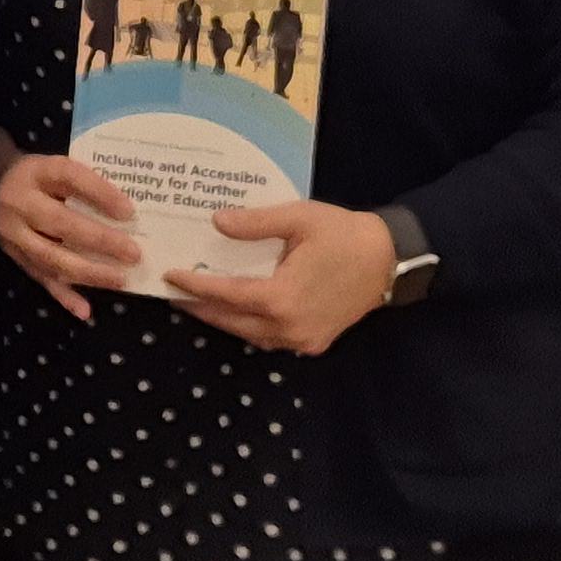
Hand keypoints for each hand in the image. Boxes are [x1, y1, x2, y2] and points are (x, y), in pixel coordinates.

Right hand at [0, 125, 139, 319]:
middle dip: (99, 240)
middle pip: (60, 223)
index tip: (128, 212)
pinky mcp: (12, 255)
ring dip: (88, 273)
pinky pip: (40, 278)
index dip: (99, 194)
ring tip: (120, 280)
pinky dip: (63, 296)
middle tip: (133, 254)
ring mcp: (13, 233)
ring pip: (51, 257)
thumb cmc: (37, 176)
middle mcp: (20, 202)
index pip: (70, 178)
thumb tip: (126, 214)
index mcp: (37, 172)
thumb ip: (83, 184)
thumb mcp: (55, 166)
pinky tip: (84, 310)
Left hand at [164, 202, 396, 355]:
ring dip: (224, 319)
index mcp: (282, 298)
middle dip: (201, 308)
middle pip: (232, 321)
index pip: (226, 295)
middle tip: (174, 293)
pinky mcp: (314, 341)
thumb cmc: (344, 234)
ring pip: (250, 334)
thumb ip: (256, 223)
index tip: (171, 277)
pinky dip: (249, 326)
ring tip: (199, 301)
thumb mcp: (298, 219)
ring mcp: (302, 339)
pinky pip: (270, 338)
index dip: (195, 287)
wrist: (390, 259)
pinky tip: (237, 311)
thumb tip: (217, 222)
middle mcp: (289, 327)